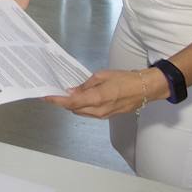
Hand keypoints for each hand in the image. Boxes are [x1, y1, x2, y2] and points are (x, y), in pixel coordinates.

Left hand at [46, 69, 163, 118]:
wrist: (145, 89)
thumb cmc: (125, 79)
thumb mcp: (102, 76)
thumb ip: (85, 85)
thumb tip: (72, 91)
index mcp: (97, 99)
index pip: (71, 102)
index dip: (57, 100)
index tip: (46, 97)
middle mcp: (98, 111)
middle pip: (74, 109)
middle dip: (63, 102)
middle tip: (54, 92)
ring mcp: (103, 115)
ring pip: (81, 112)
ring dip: (72, 105)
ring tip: (65, 94)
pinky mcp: (107, 116)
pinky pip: (89, 113)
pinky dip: (81, 106)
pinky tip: (79, 98)